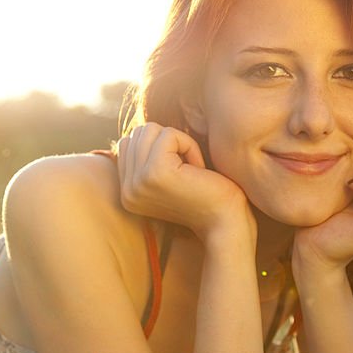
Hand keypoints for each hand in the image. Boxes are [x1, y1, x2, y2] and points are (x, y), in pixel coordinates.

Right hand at [117, 124, 254, 241]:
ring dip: (180, 142)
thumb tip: (143, 130)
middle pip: (138, 133)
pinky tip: (199, 169)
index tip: (179, 171)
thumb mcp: (168, 179)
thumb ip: (148, 159)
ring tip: (192, 169)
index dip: (159, 147)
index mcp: (126, 194)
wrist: (225, 222)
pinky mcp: (155, 172)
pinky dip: (189, 145)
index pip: (127, 144)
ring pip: (151, 130)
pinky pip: (169, 134)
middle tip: (189, 170)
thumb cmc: (205, 196)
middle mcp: (126, 191)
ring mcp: (138, 181)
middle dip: (169, 142)